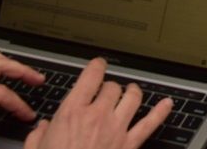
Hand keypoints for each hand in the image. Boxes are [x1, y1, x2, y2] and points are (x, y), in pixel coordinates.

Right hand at [24, 58, 171, 148]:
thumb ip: (39, 134)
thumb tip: (43, 128)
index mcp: (72, 112)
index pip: (92, 76)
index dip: (97, 66)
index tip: (98, 65)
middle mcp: (97, 116)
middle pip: (113, 87)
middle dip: (110, 87)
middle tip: (107, 91)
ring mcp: (116, 129)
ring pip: (133, 98)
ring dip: (133, 92)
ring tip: (131, 91)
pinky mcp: (129, 145)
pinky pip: (150, 124)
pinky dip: (161, 112)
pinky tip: (167, 104)